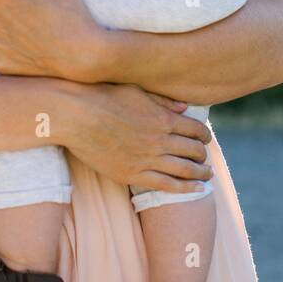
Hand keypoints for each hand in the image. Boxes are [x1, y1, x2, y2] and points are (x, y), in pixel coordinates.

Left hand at [0, 0, 108, 80]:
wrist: (83, 56)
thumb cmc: (71, 16)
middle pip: (2, 0)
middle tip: (42, 6)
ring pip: (0, 24)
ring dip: (13, 22)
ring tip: (38, 26)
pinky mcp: (0, 65)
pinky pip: (3, 48)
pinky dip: (14, 46)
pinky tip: (34, 45)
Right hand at [54, 79, 213, 193]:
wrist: (76, 115)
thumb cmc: (103, 96)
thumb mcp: (136, 91)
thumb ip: (162, 101)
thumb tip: (184, 107)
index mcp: (163, 118)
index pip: (196, 129)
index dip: (204, 136)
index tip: (206, 140)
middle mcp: (160, 140)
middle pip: (194, 151)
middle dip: (203, 156)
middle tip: (205, 159)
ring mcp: (147, 159)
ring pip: (185, 170)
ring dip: (200, 174)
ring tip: (206, 176)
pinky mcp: (133, 174)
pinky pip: (166, 185)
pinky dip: (185, 188)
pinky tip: (196, 190)